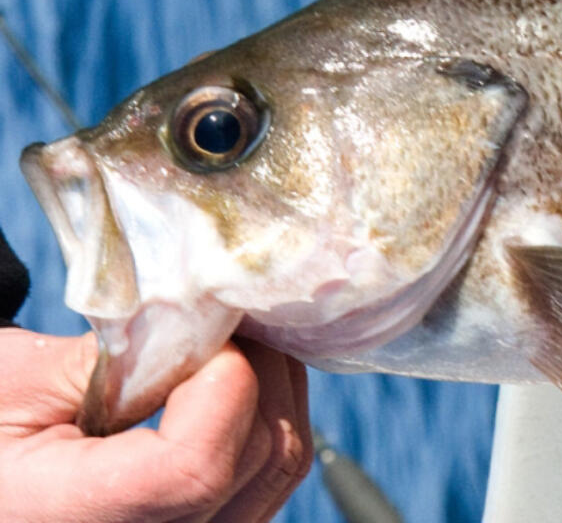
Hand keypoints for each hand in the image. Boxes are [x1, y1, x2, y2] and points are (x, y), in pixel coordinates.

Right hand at [0, 328, 311, 521]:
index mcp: (79, 520)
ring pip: (284, 461)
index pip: (197, 467)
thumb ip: (118, 352)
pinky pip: (277, 470)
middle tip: (227, 310)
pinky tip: (235, 372)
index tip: (201, 327)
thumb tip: (208, 317)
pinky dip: (271, 410)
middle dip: (257, 365)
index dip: (222, 382)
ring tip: (229, 336)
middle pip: (259, 455)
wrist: (1, 478)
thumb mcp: (20, 378)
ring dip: (274, 382)